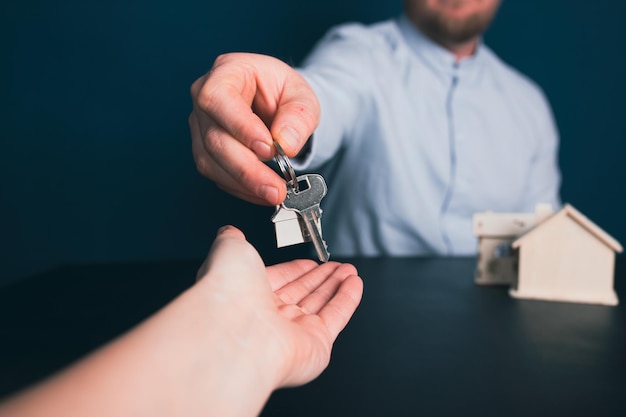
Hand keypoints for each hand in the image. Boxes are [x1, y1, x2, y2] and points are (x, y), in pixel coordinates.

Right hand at [189, 53, 319, 205]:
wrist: (277, 104)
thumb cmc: (283, 93)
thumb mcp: (302, 95)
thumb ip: (298, 116)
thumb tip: (285, 143)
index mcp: (226, 72)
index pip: (218, 98)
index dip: (240, 127)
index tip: (267, 149)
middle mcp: (205, 99)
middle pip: (214, 138)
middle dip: (246, 168)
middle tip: (275, 187)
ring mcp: (201, 127)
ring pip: (211, 161)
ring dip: (244, 183)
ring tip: (274, 193)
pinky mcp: (206, 151)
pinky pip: (217, 175)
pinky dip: (241, 188)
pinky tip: (263, 192)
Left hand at [196, 226, 362, 387]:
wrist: (233, 330)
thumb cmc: (226, 291)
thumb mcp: (229, 249)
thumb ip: (232, 239)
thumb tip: (229, 231)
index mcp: (248, 294)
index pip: (279, 279)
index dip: (297, 268)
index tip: (311, 260)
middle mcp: (269, 316)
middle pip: (302, 292)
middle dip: (321, 276)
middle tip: (336, 264)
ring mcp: (292, 332)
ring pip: (320, 303)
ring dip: (337, 284)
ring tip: (349, 270)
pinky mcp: (315, 344)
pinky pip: (336, 317)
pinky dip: (348, 299)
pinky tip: (355, 284)